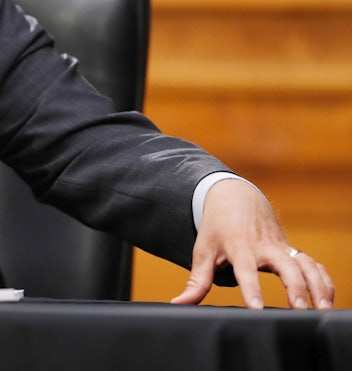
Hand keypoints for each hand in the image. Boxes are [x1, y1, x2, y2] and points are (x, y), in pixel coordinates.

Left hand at [171, 179, 334, 308]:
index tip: (256, 308)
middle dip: (295, 286)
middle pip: (285, 265)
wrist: (235, 197)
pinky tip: (327, 299)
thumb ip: (195, 282)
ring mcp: (281, 247)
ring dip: (317, 285)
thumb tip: (178, 303)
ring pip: (306, 264)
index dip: (251, 289)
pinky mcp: (292, 249)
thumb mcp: (203, 250)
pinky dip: (323, 280)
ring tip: (322, 309)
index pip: (245, 270)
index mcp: (239, 247)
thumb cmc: (216, 227)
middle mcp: (264, 247)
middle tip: (300, 308)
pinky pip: (313, 264)